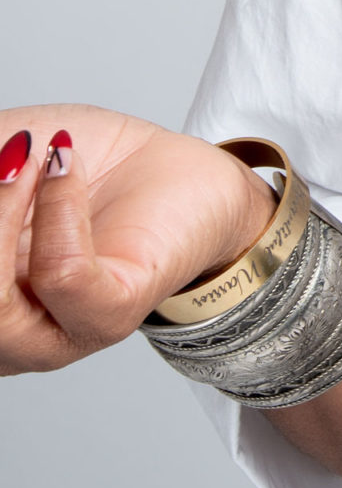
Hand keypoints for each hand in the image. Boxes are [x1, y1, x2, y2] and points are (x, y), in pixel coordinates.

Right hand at [0, 107, 276, 375]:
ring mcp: (52, 334)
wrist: (178, 170)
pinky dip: (56, 211)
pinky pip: (63, 275)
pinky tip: (64, 168)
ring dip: (3, 211)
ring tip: (31, 156)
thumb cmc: (81, 166)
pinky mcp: (108, 316)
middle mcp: (1, 332)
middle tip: (6, 156)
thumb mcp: (1, 153)